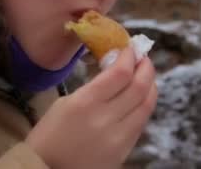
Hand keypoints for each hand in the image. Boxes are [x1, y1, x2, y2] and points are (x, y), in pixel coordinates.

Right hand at [25, 46, 157, 168]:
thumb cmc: (49, 135)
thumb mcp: (66, 102)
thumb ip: (95, 86)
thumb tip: (117, 68)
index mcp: (86, 103)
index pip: (120, 73)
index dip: (130, 56)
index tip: (130, 48)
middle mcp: (106, 119)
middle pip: (140, 86)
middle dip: (146, 67)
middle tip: (143, 57)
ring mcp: (118, 138)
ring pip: (147, 105)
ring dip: (150, 85)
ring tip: (145, 75)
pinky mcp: (125, 151)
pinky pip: (141, 122)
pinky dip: (144, 104)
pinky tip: (141, 97)